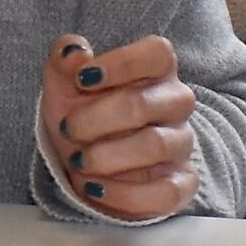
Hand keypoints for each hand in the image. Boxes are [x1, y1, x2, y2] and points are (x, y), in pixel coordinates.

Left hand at [39, 32, 195, 222]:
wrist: (85, 163)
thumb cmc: (81, 115)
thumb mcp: (63, 85)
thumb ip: (65, 60)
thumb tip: (74, 52)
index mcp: (155, 70)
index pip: (158, 53)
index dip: (121, 63)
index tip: (82, 79)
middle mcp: (175, 103)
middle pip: (147, 103)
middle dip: (97, 118)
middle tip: (67, 128)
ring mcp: (181, 144)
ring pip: (156, 145)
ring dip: (107, 156)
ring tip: (78, 161)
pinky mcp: (182, 183)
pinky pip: (166, 192)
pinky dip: (124, 194)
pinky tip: (95, 188)